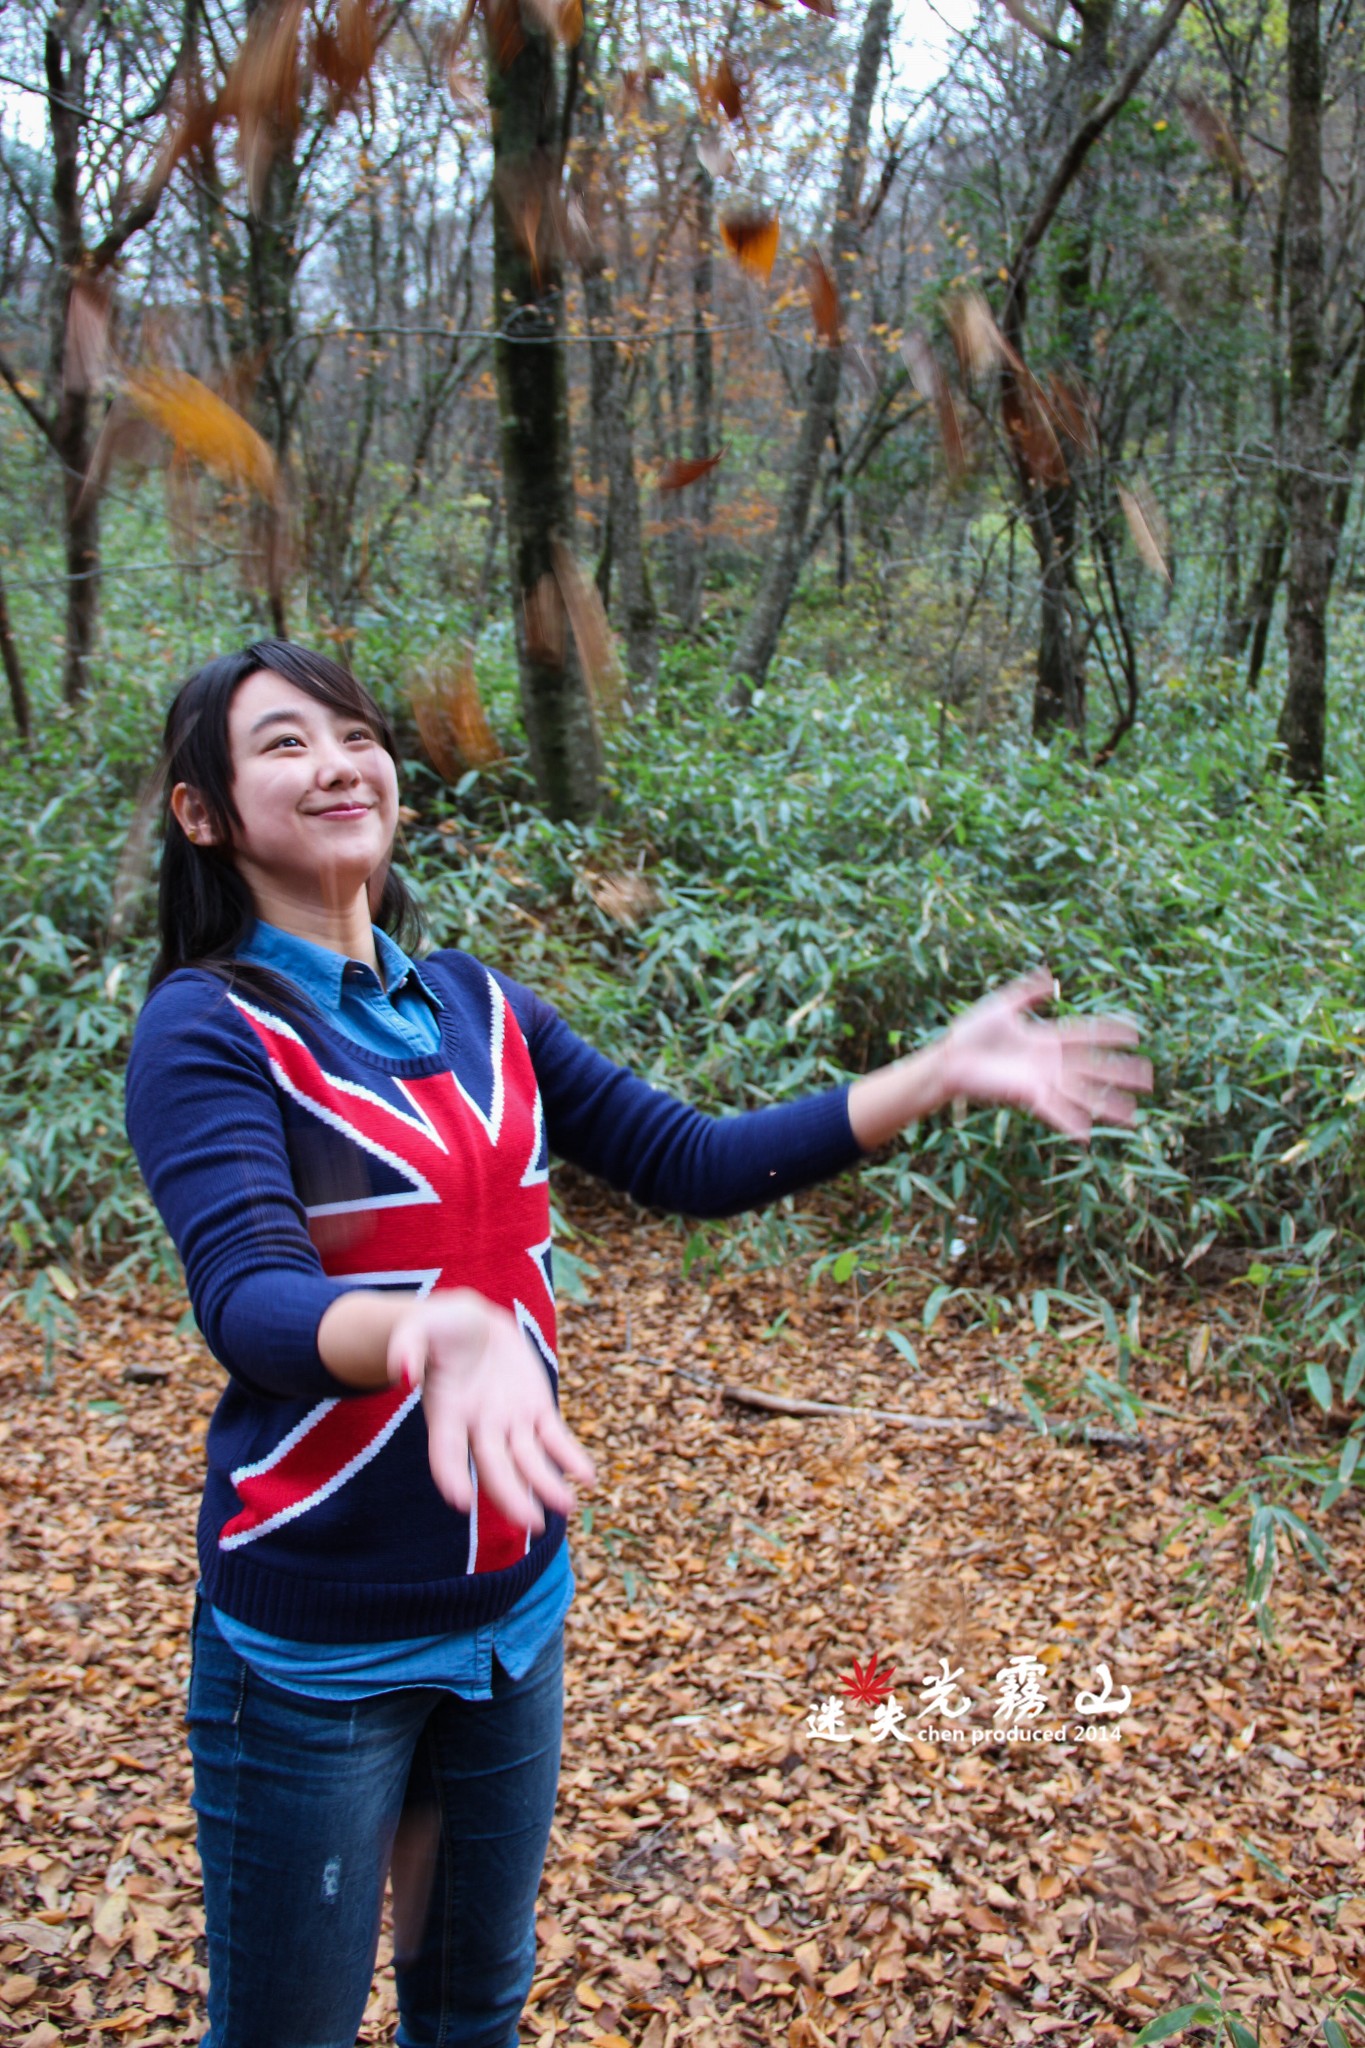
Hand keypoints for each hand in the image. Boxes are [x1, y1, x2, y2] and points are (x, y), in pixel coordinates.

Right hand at [387, 1290, 594, 1531]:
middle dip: (510, 1495)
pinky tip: (587, 1478)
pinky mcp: (536, 1409)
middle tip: (530, 1522)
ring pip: (529, 1460)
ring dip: (547, 1484)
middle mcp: (478, 1427)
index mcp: (446, 1413)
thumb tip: (402, 1372)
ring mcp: (509, 1421)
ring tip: (566, 1506)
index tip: (460, 1501)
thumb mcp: (417, 1328)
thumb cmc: (438, 1328)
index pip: (446, 1452)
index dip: (451, 1475)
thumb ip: (407, 1347)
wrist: (472, 1323)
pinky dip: (571, 1457)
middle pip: (494, 1466)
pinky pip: (555, 1438)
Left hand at [937, 965, 1151, 1139]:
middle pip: (1095, 1067)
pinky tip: (1089, 1135)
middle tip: (1150, 1079)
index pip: (1087, 1033)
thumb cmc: (970, 1033)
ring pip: (1083, 1093)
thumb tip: (1050, 974)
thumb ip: (1028, 991)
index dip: (1111, 1032)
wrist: (947, 1059)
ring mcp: (1041, 1081)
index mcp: (1046, 1038)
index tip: (1136, 1033)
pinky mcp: (1027, 1096)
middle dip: (1122, 1073)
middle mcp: (1049, 1062)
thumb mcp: (1002, 1005)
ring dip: (1108, 1104)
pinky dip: (1071, 1122)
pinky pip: (1055, 1111)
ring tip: (1134, 1116)